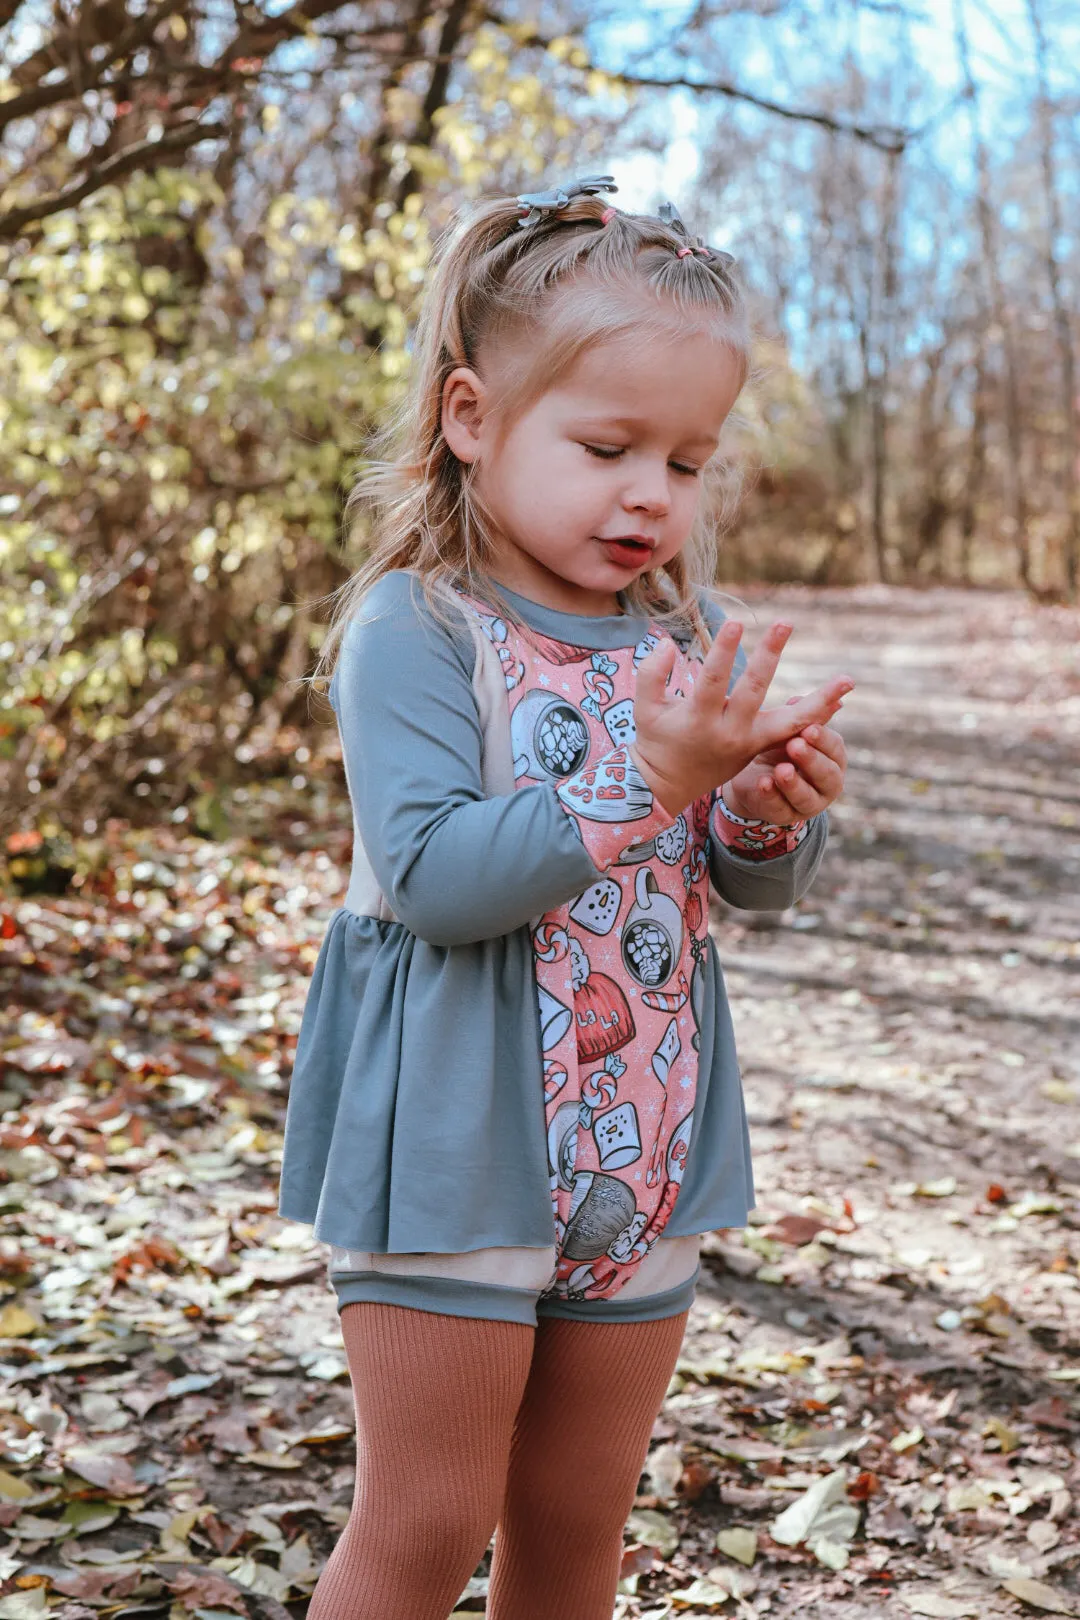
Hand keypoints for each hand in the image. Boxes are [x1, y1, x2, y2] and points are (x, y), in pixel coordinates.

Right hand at [630, 620, 853, 817]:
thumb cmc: (655, 740)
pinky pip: (793, 731)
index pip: (713, 681)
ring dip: (820, 700)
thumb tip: (668, 642)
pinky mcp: (761, 748)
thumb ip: (651, 674)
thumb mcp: (645, 708)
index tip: (734, 623)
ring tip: (848, 680)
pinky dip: (816, 716)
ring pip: (790, 722)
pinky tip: (839, 699)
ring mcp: (750, 743)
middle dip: (769, 656)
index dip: (723, 652)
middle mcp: (729, 733)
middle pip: (755, 691)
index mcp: (699, 720)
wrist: (668, 785)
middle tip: (785, 622)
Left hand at [723, 708, 848, 824]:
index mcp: (834, 759)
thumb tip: (836, 697)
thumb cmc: (779, 747)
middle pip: (827, 776)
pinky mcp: (784, 817)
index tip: (808, 728)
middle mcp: (828, 784)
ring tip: (781, 770)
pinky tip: (763, 783)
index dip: (823, 740)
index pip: (835, 749)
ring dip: (793, 783)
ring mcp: (808, 804)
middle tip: (795, 745)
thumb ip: (809, 715)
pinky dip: (771, 796)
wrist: (752, 774)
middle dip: (811, 761)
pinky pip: (779, 809)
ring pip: (806, 797)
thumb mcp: (790, 729)